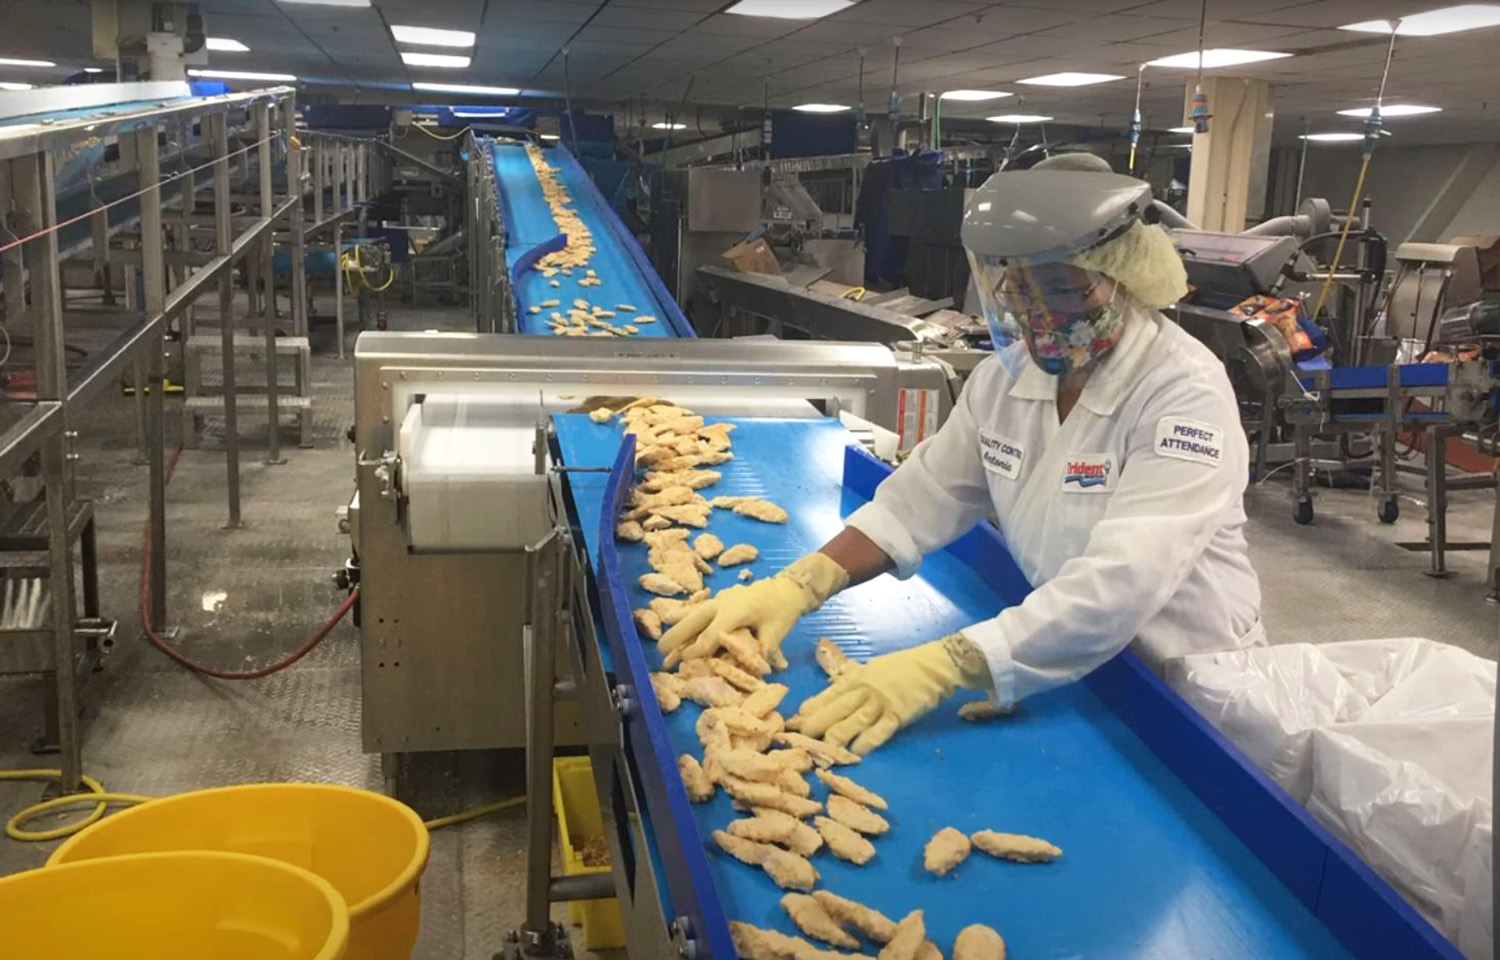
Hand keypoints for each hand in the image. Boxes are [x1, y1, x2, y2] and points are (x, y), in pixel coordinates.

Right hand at [658, 553, 848, 663]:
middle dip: (678, 635)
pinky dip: (688, 624)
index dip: (699, 649)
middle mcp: (722, 603)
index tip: (685, 662)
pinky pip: (699, 613)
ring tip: (662, 646)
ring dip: (679, 630)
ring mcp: (719, 599)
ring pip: (694, 615)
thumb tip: (749, 672)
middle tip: (660, 650)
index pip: (712, 633)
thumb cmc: (781, 611)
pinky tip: (678, 635)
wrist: (786, 588)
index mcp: (736, 610)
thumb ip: (760, 650)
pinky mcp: (719, 601)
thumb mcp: (775, 633)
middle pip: (695, 619)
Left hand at [792, 635, 991, 753]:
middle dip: (815, 726)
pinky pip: (879, 731)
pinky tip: (855, 752)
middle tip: (798, 740)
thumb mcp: (872, 669)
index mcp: (856, 678)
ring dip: (835, 737)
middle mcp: (864, 690)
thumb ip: (853, 682)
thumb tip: (831, 693)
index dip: (810, 708)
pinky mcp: (898, 714)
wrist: (934, 665)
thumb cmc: (903, 667)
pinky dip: (866, 742)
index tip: (794, 720)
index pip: (828, 694)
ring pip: (852, 721)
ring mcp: (881, 703)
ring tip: (820, 751)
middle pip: (834, 709)